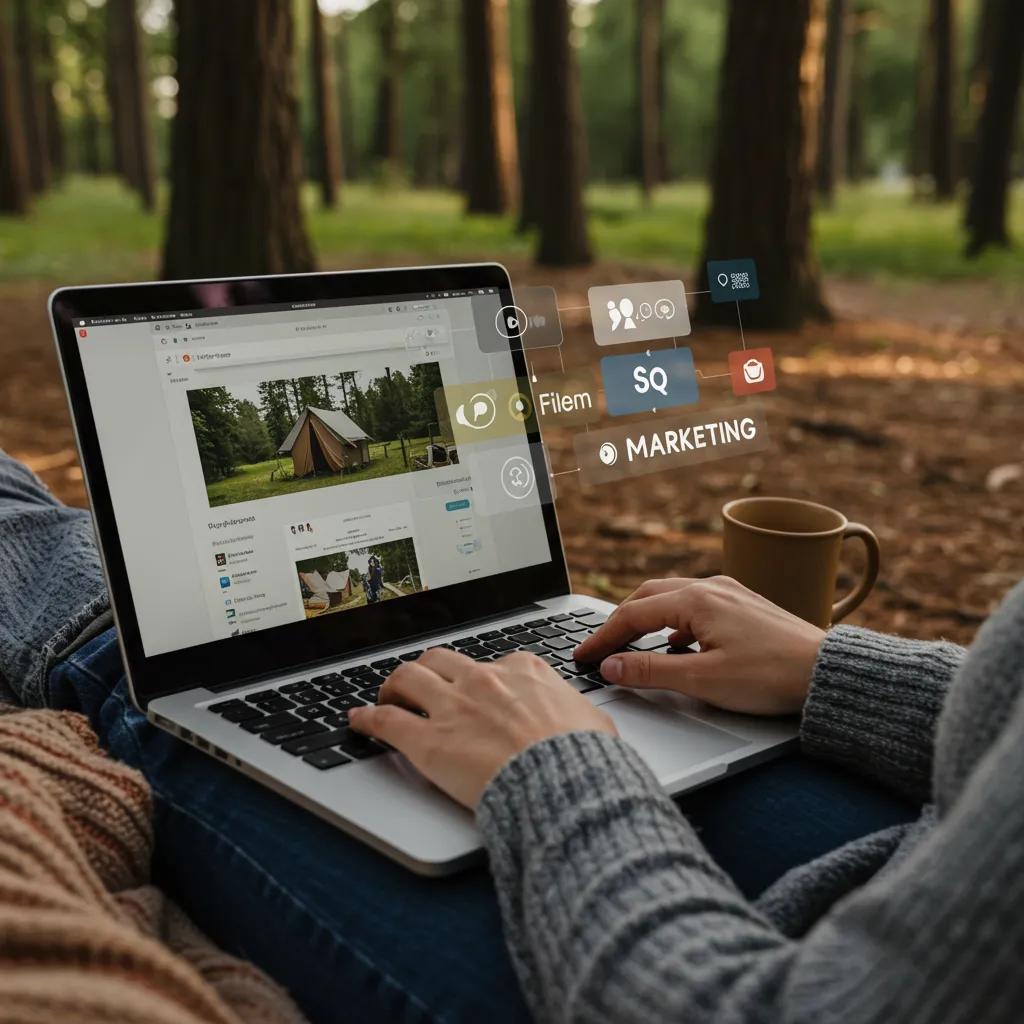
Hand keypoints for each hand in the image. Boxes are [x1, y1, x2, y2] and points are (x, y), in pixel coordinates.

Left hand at [348, 648, 615, 808]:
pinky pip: (385, 721)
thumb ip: (576, 711)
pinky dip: (366, 718)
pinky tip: (357, 721)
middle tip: (420, 683)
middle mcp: (483, 680)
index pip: (489, 662)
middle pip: (440, 660)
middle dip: (427, 669)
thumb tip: (584, 719)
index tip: (472, 688)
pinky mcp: (429, 741)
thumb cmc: (584, 760)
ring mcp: (453, 707)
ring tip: (386, 695)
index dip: (476, 676)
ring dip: (393, 685)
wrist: (566, 785)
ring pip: (407, 678)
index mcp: (522, 671)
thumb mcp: (592, 721)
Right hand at [573, 576, 824, 715]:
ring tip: (632, 645)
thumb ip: (651, 672)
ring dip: (647, 620)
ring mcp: (730, 593)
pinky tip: (679, 646)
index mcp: (695, 600)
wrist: (826, 673)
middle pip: (648, 597)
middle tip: (601, 648)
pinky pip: (696, 606)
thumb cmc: (771, 675)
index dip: (602, 637)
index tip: (584, 656)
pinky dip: (675, 623)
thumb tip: (611, 666)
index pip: (632, 615)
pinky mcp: (745, 606)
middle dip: (620, 622)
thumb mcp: (702, 679)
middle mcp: (711, 588)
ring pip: (672, 598)